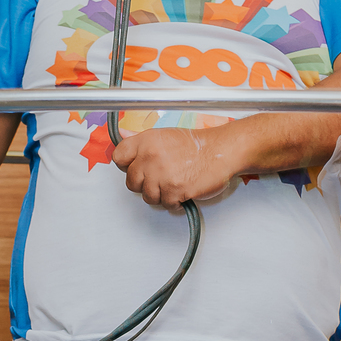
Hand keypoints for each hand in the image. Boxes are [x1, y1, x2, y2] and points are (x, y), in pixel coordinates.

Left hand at [112, 125, 234, 207]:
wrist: (221, 151)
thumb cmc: (197, 145)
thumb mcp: (165, 136)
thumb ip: (143, 142)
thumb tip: (124, 139)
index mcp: (146, 141)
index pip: (119, 157)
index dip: (126, 166)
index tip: (135, 169)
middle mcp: (150, 156)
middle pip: (132, 181)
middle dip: (145, 184)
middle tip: (159, 180)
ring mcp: (162, 174)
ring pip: (148, 196)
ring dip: (160, 195)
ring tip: (172, 185)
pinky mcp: (174, 189)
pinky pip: (166, 205)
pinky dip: (174, 202)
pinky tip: (182, 192)